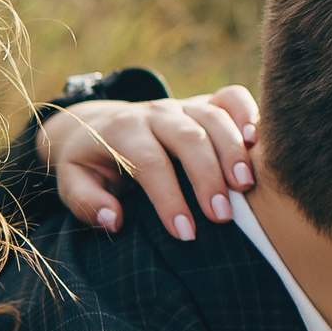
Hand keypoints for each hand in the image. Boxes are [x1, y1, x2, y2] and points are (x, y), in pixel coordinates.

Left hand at [38, 86, 259, 238]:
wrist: (98, 125)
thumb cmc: (90, 163)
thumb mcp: (73, 183)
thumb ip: (87, 202)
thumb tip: (114, 220)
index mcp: (122, 132)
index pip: (150, 163)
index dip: (169, 198)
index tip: (185, 234)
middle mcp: (154, 113)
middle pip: (187, 138)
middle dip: (207, 177)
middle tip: (222, 216)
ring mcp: (181, 105)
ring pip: (213, 118)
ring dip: (233, 152)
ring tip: (246, 187)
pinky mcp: (203, 103)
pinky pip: (230, 97)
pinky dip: (248, 113)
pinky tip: (258, 142)